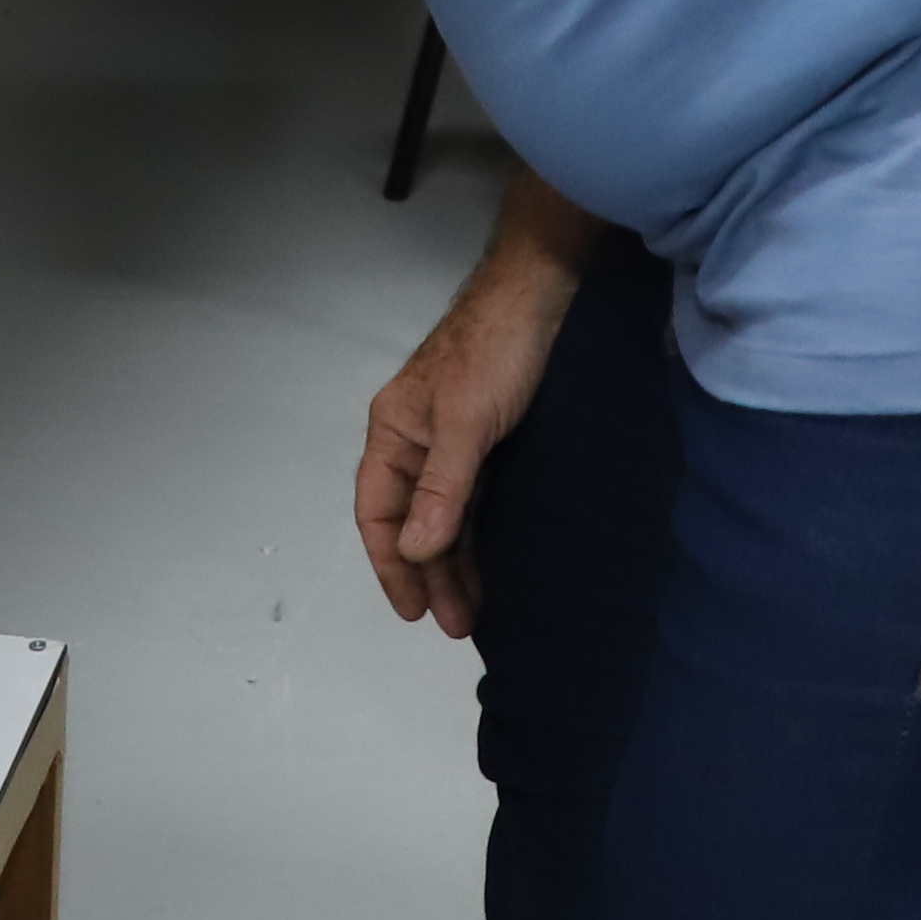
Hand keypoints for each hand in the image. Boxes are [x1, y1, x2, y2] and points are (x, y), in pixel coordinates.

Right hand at [355, 237, 585, 641]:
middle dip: (429, 574)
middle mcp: (416, 440)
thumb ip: (442, 488)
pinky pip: (473, 498)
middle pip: (412, 520)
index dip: (390, 565)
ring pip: (445, 513)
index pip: (377, 512)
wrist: (544, 293)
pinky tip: (490, 563)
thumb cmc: (496, 352)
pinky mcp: (490, 437)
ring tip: (473, 611)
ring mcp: (453, 439)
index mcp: (394, 433)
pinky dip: (476, 533)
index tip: (413, 611)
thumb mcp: (467, 422)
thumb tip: (415, 552)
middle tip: (456, 626)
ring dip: (455, 561)